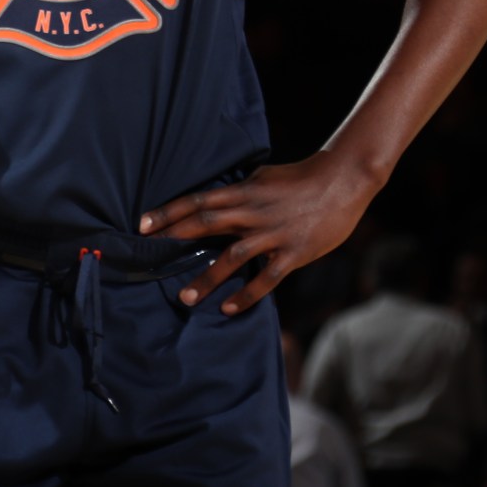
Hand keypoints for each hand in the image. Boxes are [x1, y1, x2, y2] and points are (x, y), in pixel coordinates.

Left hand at [138, 150, 377, 315]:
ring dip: (207, 277)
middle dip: (175, 238)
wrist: (343, 180)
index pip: (198, 200)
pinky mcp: (294, 253)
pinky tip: (229, 308)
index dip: (169, 212)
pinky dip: (247, 294)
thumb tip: (214, 200)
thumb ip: (239, 192)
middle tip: (147, 255)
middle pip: (207, 223)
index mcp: (244, 191)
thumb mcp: (262, 177)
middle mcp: (253, 212)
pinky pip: (267, 278)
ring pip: (233, 257)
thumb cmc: (301, 178)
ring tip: (184, 297)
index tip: (143, 224)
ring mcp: (274, 234)